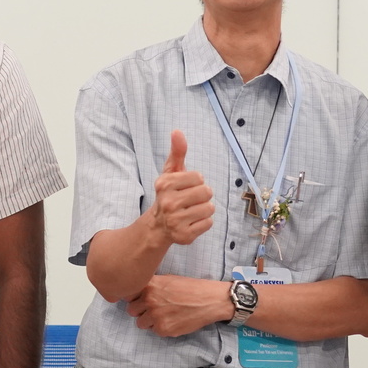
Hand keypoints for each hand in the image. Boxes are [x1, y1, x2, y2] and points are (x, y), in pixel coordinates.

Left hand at [127, 274, 230, 337]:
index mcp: (149, 286)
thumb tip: (137, 292)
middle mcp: (149, 300)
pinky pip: (154, 331)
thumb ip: (151, 286)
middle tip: (153, 309)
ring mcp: (155, 316)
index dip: (134, 298)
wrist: (209, 300)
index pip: (127, 295)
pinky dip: (162, 328)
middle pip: (131, 311)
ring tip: (164, 315)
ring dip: (149, 321)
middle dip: (140, 311)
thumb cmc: (190, 288)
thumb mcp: (167, 279)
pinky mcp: (164, 329)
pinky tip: (173, 320)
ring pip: (141, 323)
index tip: (141, 299)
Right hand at [149, 130, 213, 245]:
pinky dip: (203, 222)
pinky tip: (191, 222)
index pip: (198, 177)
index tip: (185, 187)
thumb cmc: (170, 194)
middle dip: (202, 195)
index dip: (196, 181)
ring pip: (209, 208)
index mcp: (165, 184)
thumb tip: (177, 131)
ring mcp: (175, 221)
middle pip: (206, 192)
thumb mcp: (171, 172)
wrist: (158, 226)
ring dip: (204, 209)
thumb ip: (177, 152)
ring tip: (191, 211)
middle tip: (190, 200)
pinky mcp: (184, 236)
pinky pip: (208, 223)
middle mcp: (168, 203)